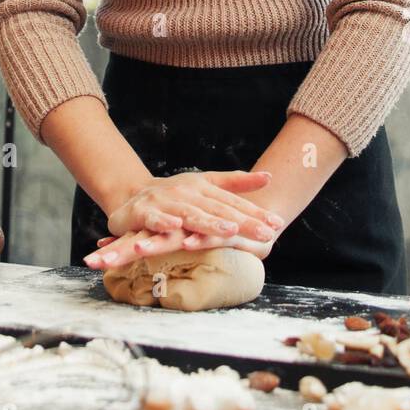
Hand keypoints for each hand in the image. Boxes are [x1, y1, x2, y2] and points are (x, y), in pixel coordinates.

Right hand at [83, 169, 284, 268]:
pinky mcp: (143, 212)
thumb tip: (270, 176)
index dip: (255, 214)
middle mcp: (186, 192)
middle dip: (242, 221)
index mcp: (203, 187)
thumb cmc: (176, 194)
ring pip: (190, 214)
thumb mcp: (206, 185)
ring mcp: (165, 201)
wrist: (132, 196)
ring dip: (208, 222)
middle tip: (265, 233)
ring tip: (230, 230)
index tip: (277, 224)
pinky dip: (163, 222)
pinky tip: (175, 227)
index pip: (233, 202)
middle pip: (217, 209)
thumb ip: (236, 182)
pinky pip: (154, 218)